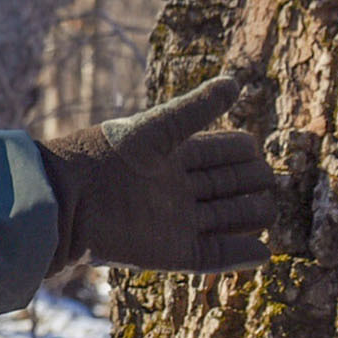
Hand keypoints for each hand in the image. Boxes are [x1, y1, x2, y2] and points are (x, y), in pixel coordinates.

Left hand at [39, 71, 278, 274]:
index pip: (224, 154)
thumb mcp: (158, 128)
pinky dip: (238, 255)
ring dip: (251, 217)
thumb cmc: (107, 155)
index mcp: (175, 156)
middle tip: (269, 182)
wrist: (67, 199)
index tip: (255, 150)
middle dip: (253, 184)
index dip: (243, 152)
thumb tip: (236, 81)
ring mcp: (177, 222)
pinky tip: (263, 251)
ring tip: (270, 213)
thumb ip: (197, 108)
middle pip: (231, 186)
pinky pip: (213, 256)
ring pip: (227, 220)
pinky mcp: (172, 253)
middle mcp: (179, 190)